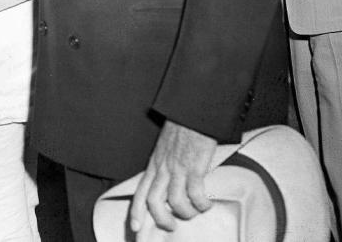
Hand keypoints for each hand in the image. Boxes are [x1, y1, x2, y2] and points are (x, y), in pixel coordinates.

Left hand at [129, 120, 216, 236]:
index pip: (139, 192)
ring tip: (195, 212)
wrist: (192, 114)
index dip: (136, 212)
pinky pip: (196, 195)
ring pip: (175, 202)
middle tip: (171, 226)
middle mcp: (162, 169)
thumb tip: (167, 186)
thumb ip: (164, 167)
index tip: (135, 228)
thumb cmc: (181, 130)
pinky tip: (207, 203)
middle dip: (161, 220)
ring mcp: (178, 169)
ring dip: (186, 213)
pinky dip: (202, 204)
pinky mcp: (195, 167)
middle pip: (153, 202)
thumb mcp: (164, 150)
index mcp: (154, 165)